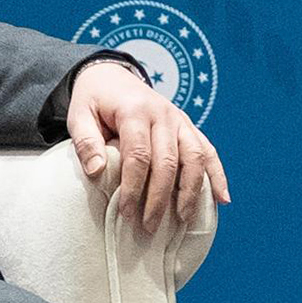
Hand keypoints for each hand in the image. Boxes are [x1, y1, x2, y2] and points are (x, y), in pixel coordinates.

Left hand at [67, 56, 229, 235]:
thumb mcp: (78, 115)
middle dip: (161, 198)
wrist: (112, 75)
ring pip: (194, 157)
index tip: (126, 213)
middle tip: (149, 227)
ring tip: (184, 219)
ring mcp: (180, 120)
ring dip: (191, 191)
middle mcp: (163, 114)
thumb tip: (96, 171)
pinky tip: (222, 199)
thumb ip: (85, 142)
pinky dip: (218, 174)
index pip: (139, 155)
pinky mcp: (188, 126)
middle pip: (169, 161)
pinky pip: (208, 150)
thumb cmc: (94, 102)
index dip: (134, 187)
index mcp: (135, 111)